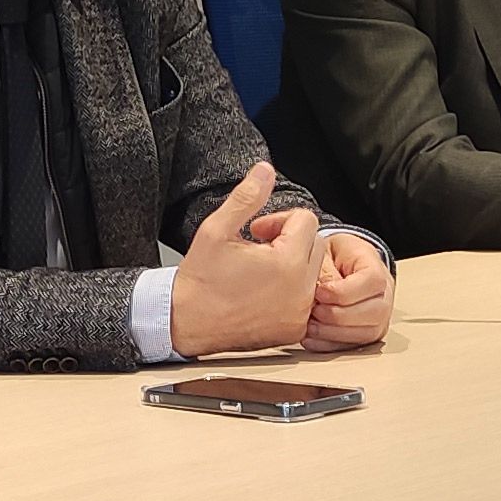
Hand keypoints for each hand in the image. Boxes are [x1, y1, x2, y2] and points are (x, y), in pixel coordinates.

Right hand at [170, 161, 322, 357]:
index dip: (280, 220)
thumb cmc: (200, 280)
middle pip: (315, 244)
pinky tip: (265, 293)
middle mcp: (300, 291)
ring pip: (313, 273)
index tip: (257, 231)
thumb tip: (265, 171)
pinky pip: (306, 300)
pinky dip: (292, 293)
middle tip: (259, 248)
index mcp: (286, 263)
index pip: (306, 221)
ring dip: (293, 266)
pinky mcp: (294, 330)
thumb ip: (247, 197)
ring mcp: (299, 313)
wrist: (186, 323)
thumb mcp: (217, 229)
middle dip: (291, 240)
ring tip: (261, 270)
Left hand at [301, 229, 394, 351]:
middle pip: (373, 312)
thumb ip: (324, 269)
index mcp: (376, 269)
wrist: (340, 266)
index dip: (344, 291)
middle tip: (314, 310)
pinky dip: (329, 345)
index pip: (372, 282)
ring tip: (310, 325)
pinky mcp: (366, 335)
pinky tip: (311, 339)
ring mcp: (378, 319)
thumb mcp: (327, 251)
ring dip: (333, 333)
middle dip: (338, 316)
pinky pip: (353, 347)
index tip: (320, 292)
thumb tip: (320, 293)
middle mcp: (384, 296)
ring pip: (364, 334)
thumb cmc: (335, 257)